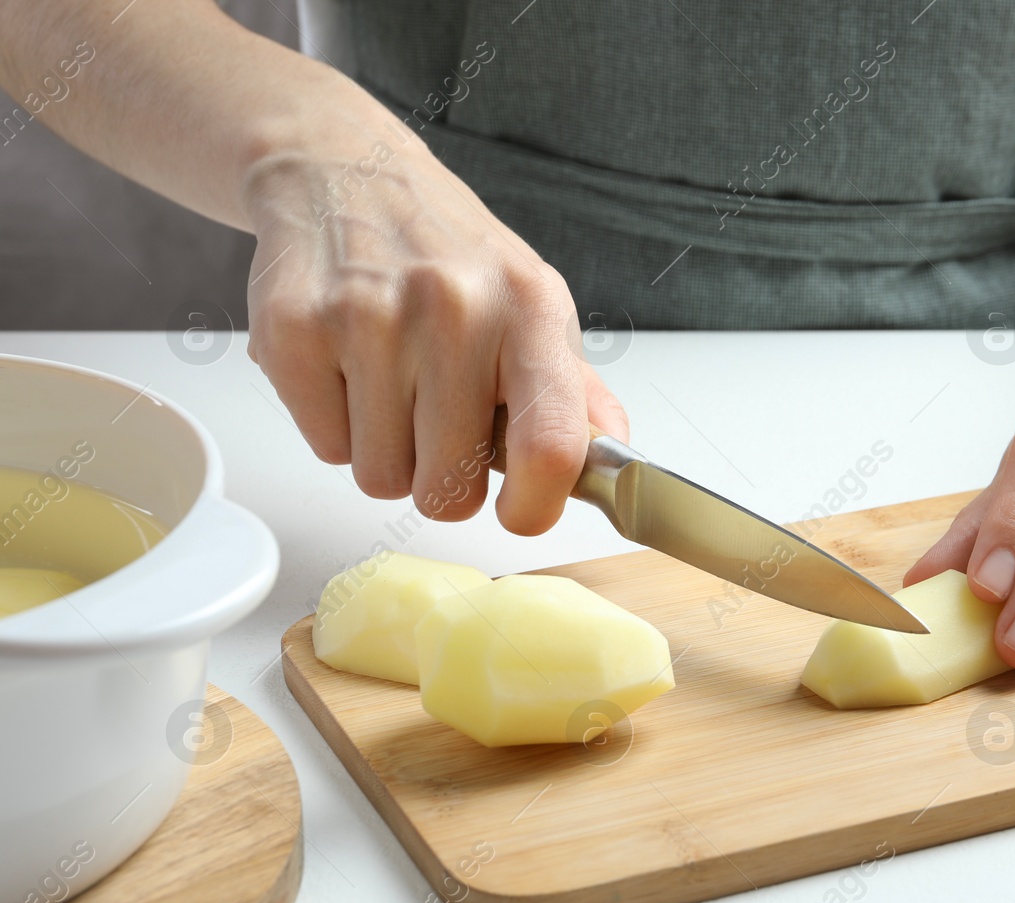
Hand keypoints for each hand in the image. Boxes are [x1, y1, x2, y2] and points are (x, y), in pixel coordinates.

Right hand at [241, 127, 625, 533]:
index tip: (520, 512)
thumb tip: (615, 459)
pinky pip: (326, 448)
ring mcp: (367, 316)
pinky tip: (347, 367)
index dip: (536, 506)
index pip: (551, 444)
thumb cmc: (448, 253)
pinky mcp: (292, 331)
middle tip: (438, 426)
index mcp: (530, 308)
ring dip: (387, 452)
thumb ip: (577, 393)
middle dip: (444, 479)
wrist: (342, 170)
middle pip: (450, 486)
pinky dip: (335, 427)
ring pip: (382, 477)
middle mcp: (454, 307)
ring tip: (391, 385)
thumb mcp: (532, 304)